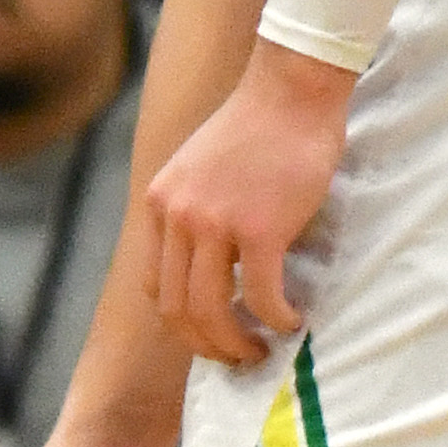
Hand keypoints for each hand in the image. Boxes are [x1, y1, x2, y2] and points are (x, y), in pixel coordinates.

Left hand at [140, 42, 351, 367]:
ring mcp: (214, 223)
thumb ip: (194, 213)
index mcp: (160, 204)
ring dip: (235, 343)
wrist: (292, 89)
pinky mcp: (259, 228)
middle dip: (205, 345)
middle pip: (176, 309)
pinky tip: (292, 321)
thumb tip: (214, 269)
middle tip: (235, 358)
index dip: (180, 322)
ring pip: (211, 311)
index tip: (210, 333)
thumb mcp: (199, 170)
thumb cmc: (259, 128)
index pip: (155, 285)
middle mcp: (178, 216)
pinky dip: (275, 319)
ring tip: (259, 352)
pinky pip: (261, 295)